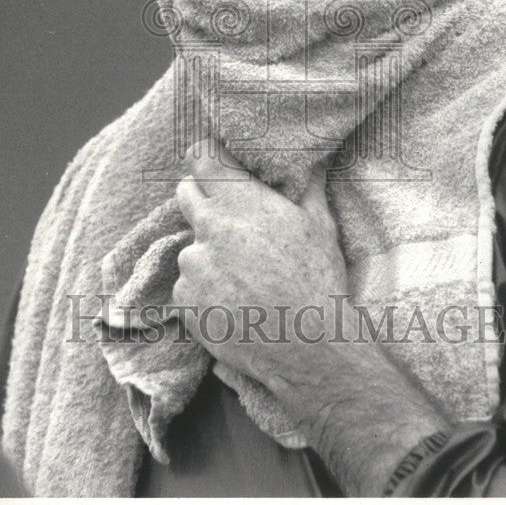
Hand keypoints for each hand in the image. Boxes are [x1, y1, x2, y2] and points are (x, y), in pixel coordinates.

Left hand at [172, 139, 347, 386]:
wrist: (308, 346)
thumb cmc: (317, 278)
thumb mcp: (320, 224)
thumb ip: (308, 185)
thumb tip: (312, 160)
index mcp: (239, 202)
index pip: (202, 160)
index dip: (206, 158)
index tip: (214, 163)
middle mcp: (208, 228)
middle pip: (186, 195)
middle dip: (201, 197)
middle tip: (228, 214)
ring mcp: (193, 267)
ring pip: (191, 246)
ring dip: (207, 252)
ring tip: (243, 275)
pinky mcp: (185, 302)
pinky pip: (188, 286)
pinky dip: (205, 290)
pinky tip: (234, 301)